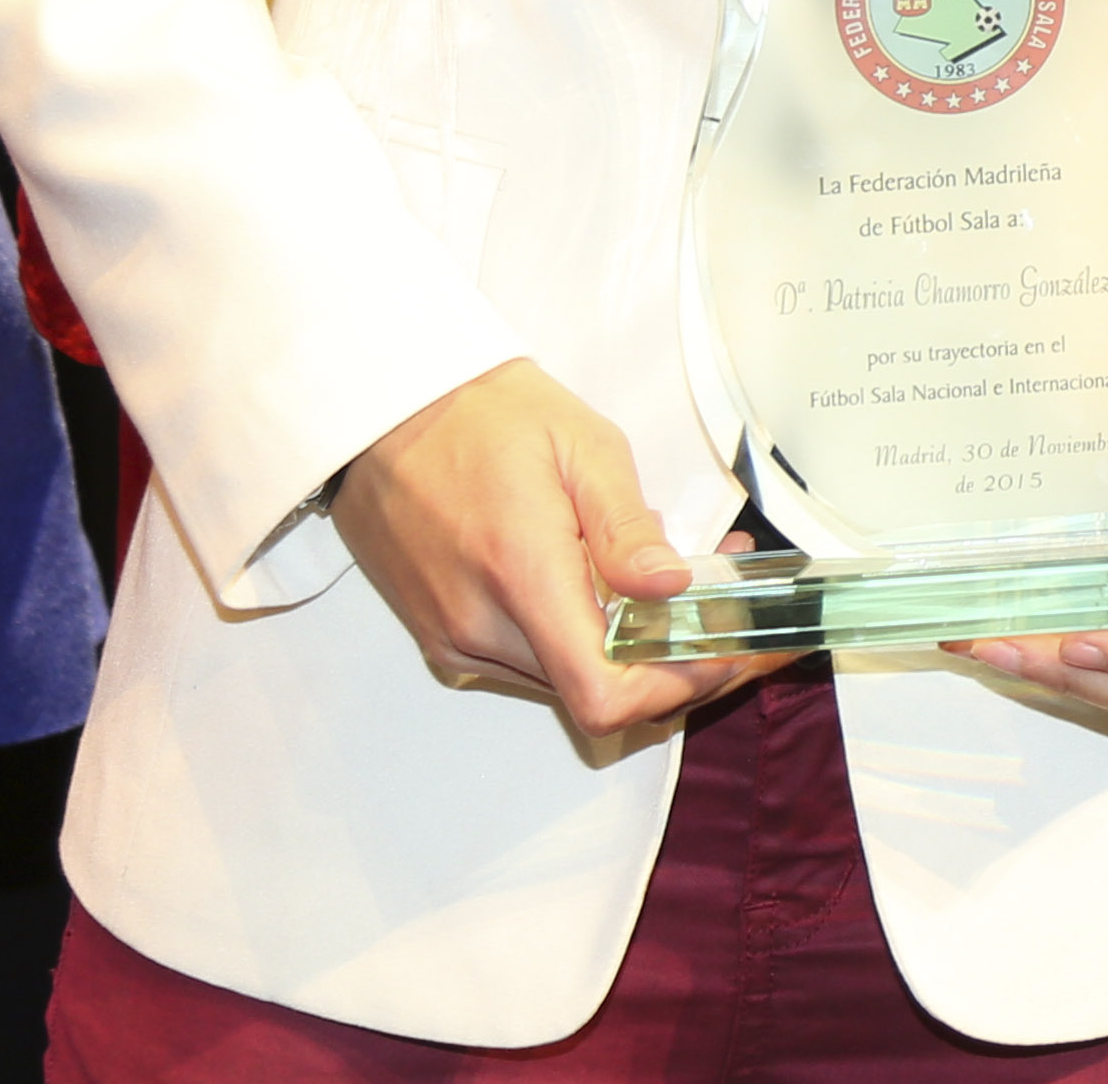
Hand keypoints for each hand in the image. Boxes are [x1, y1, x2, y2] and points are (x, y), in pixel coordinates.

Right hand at [332, 357, 779, 740]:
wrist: (386, 411)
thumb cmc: (483, 414)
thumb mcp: (581, 445)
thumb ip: (627, 527)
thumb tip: (673, 587)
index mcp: (521, 575)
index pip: (604, 693)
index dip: (677, 686)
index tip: (721, 650)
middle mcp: (480, 627)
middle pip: (594, 696)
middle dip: (670, 663)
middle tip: (722, 608)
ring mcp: (455, 639)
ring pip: (564, 683)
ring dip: (624, 654)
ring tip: (672, 587)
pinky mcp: (443, 637)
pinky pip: (528, 666)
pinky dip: (578, 643)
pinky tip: (605, 592)